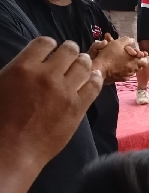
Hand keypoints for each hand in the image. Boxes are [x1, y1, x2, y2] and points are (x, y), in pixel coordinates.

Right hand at [0, 37, 103, 167]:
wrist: (12, 150)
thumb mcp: (1, 86)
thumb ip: (19, 71)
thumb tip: (31, 63)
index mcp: (23, 68)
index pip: (44, 43)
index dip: (50, 44)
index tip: (52, 49)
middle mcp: (47, 75)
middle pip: (69, 51)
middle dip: (71, 51)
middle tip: (71, 55)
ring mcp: (65, 90)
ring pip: (84, 65)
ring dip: (84, 62)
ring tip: (83, 64)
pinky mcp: (78, 106)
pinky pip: (94, 85)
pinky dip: (95, 78)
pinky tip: (94, 77)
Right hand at [95, 36, 148, 82]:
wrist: (99, 69)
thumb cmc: (109, 55)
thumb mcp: (118, 43)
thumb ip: (127, 40)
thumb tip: (132, 41)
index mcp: (136, 61)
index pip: (145, 59)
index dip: (141, 54)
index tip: (136, 52)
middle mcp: (134, 70)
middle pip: (140, 65)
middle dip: (136, 59)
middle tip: (130, 55)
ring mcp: (127, 76)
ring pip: (133, 69)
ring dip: (130, 64)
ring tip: (124, 60)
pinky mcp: (121, 79)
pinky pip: (126, 74)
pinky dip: (124, 70)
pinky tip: (119, 66)